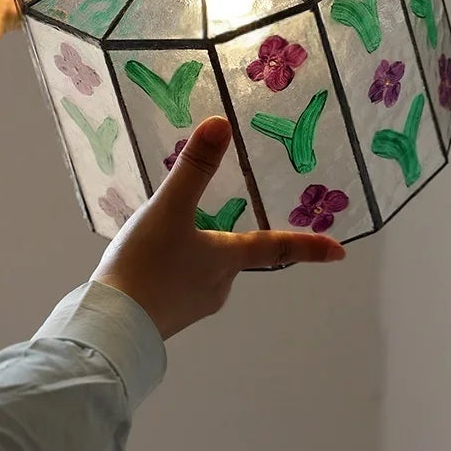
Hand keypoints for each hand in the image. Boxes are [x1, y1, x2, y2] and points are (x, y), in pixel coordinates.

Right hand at [92, 117, 345, 339]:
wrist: (110, 328)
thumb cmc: (146, 265)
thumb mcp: (168, 209)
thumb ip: (193, 168)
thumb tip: (222, 123)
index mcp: (226, 259)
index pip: (275, 248)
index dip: (308, 247)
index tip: (340, 252)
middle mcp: (218, 286)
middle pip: (232, 256)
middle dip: (223, 240)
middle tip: (193, 224)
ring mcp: (193, 306)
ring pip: (204, 271)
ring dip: (193, 255)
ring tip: (159, 241)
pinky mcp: (169, 317)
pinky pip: (180, 286)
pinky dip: (172, 271)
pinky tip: (147, 264)